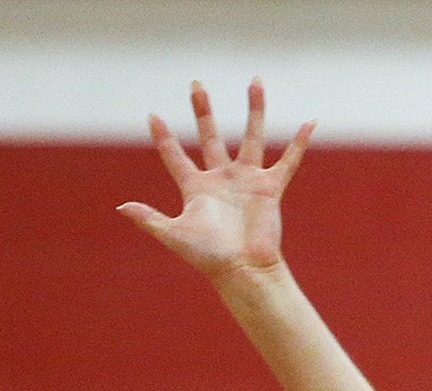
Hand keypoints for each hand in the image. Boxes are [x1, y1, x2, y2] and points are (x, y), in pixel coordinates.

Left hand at [118, 78, 311, 280]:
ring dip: (254, 109)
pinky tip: (311, 123)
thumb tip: (121, 207)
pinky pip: (288, 161)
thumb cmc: (208, 256)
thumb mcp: (174, 235)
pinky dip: (299, 144)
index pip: (174, 157)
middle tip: (197, 84)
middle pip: (210, 136)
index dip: (163, 138)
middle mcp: (221, 179)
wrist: (243, 270)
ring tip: (255, 80)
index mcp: (196, 188)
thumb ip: (149, 219)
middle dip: (203, 111)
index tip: (152, 116)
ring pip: (251, 136)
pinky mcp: (270, 187)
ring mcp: (246, 180)